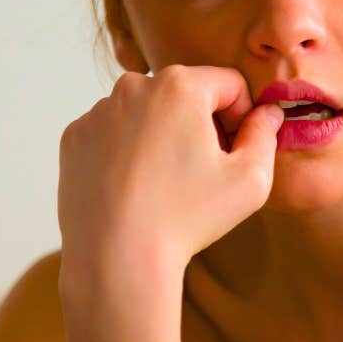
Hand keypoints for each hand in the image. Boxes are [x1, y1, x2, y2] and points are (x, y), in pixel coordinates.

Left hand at [56, 64, 285, 277]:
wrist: (116, 257)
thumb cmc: (187, 217)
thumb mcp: (251, 179)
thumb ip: (265, 135)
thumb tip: (267, 113)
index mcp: (180, 85)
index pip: (229, 84)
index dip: (241, 117)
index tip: (234, 152)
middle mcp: (133, 86)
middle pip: (185, 93)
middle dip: (199, 123)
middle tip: (201, 171)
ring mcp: (97, 111)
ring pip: (147, 111)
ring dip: (162, 134)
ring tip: (165, 183)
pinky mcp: (75, 137)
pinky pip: (114, 131)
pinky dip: (128, 150)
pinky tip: (135, 187)